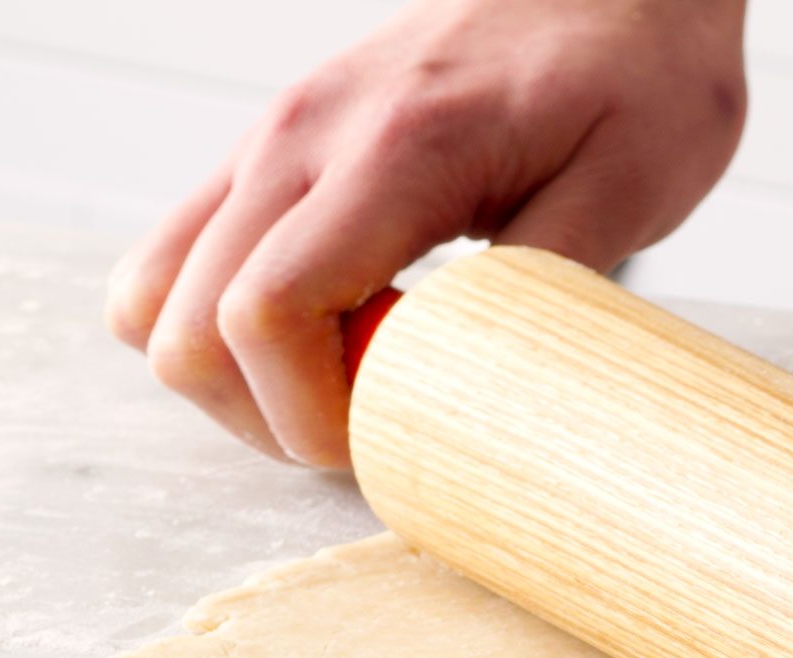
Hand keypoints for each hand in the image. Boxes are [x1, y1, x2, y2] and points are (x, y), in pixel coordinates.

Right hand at [106, 0, 745, 466]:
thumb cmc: (638, 79)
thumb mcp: (631, 190)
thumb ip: (541, 292)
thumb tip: (475, 395)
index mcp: (394, 152)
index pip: (266, 313)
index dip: (307, 415)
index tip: (388, 443)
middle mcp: (303, 139)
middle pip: (184, 326)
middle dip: (267, 417)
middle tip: (374, 433)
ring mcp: (273, 139)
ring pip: (154, 296)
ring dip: (231, 377)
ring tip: (341, 393)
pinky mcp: (274, 150)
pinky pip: (182, 253)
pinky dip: (221, 323)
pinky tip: (325, 337)